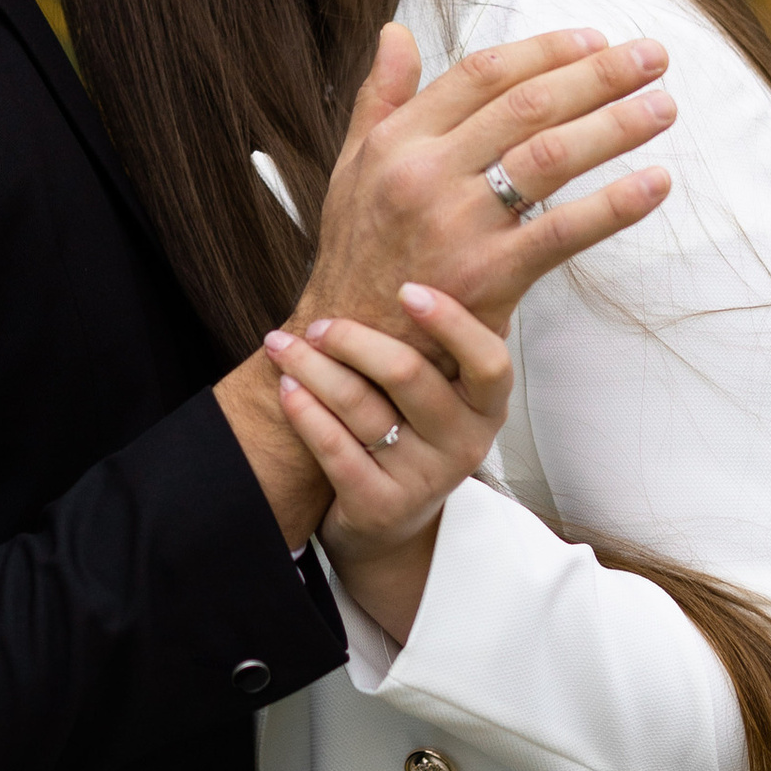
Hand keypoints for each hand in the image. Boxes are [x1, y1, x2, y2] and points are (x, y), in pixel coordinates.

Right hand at [215, 25, 672, 547]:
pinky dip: (616, 204)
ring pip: (549, 156)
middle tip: (653, 56)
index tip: (595, 38)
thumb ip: (378, 97)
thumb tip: (397, 32)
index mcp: (396, 140)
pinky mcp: (487, 277)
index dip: (545, 51)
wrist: (352, 351)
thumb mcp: (350, 167)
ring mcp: (456, 225)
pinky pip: (563, 232)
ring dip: (616, 126)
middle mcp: (424, 173)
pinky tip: (657, 183)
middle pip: (526, 105)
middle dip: (598, 75)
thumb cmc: (359, 254)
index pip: (482, 74)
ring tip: (664, 107)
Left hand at [265, 293, 506, 647]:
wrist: (392, 520)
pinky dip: (305, 412)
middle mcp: (464, 443)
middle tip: (318, 322)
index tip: (406, 289)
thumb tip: (430, 250)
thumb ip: (439, 335)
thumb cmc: (413, 431)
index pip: (488, 361)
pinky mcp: (381, 506)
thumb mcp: (444, 389)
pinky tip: (285, 388)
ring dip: (312, 368)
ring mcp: (424, 478)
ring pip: (360, 407)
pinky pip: (334, 449)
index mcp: (486, 405)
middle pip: (408, 375)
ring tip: (282, 345)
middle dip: (352, 339)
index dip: (451, 323)